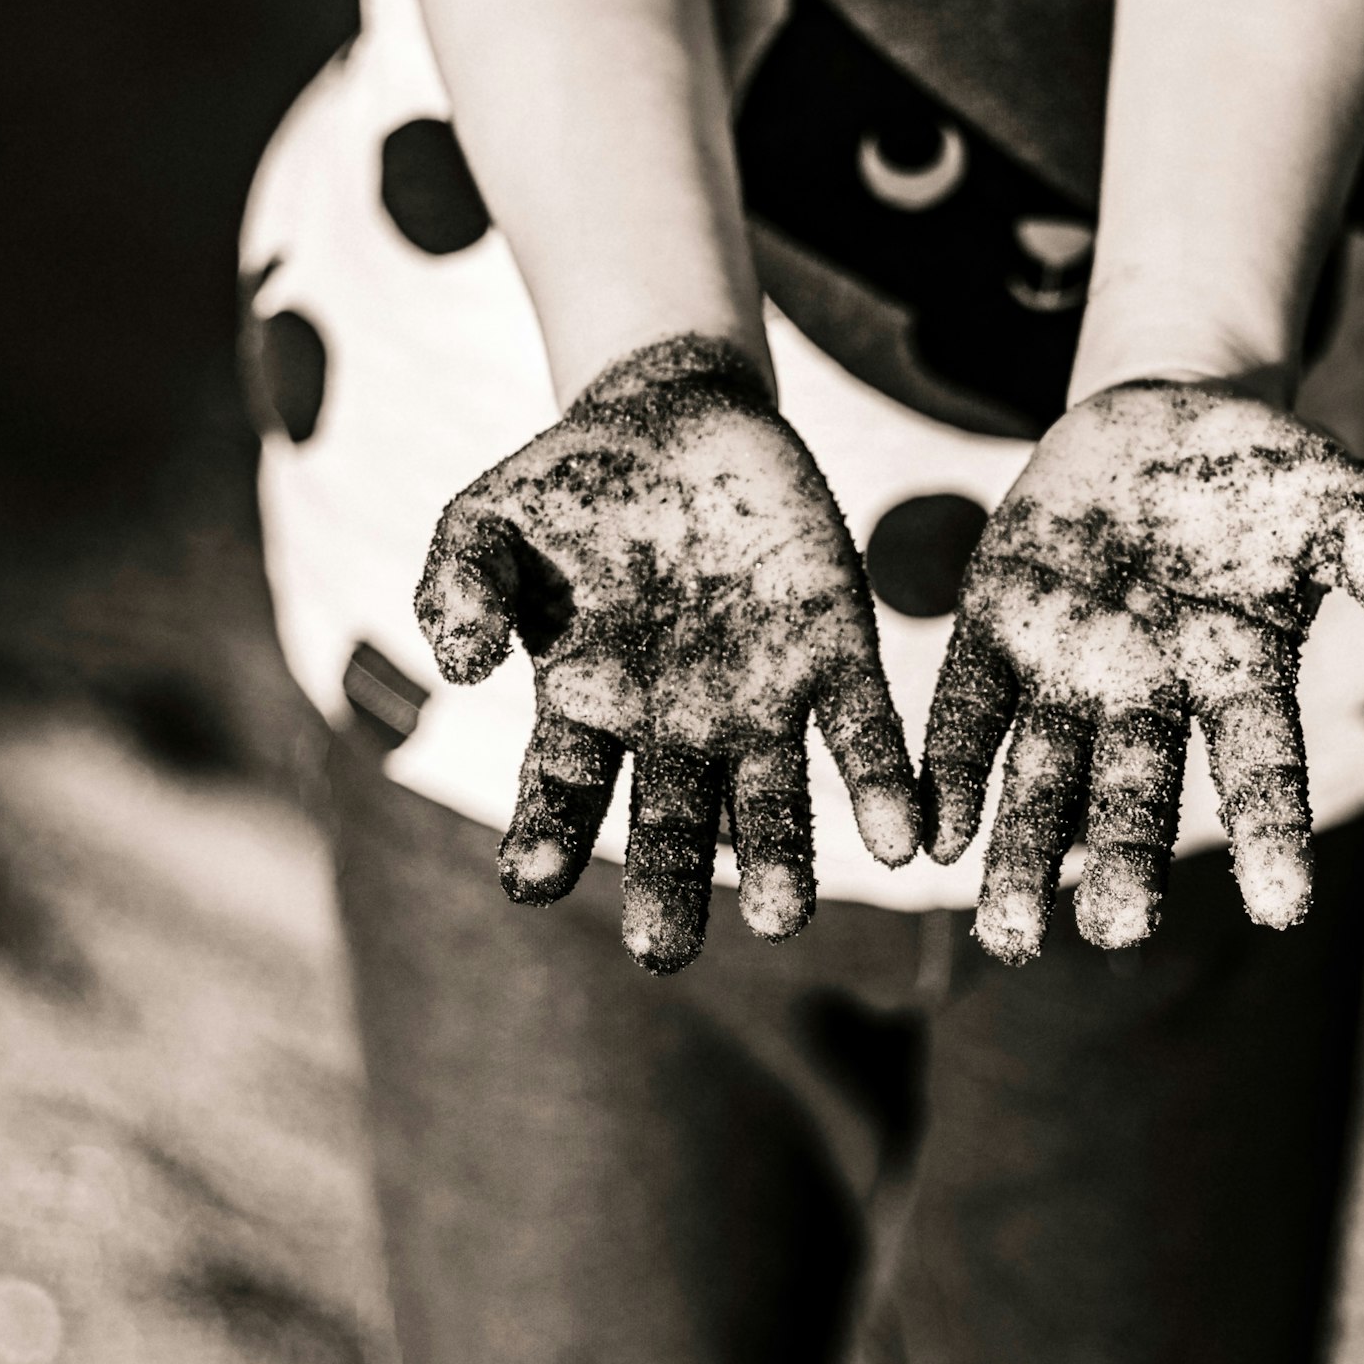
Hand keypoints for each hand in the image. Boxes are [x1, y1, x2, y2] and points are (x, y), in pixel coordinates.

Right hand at [416, 335, 920, 971]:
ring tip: (781, 919)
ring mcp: (758, 694)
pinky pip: (865, 731)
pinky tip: (903, 843)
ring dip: (778, 858)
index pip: (561, 789)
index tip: (530, 881)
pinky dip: (883, 788)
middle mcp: (675, 723)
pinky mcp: (835, 649)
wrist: (676, 411)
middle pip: (671, 823)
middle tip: (664, 952)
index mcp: (587, 703)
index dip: (545, 834)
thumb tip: (461, 668)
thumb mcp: (488, 519)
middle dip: (668, 885)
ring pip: (771, 798)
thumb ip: (460, 585)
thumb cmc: (570, 485)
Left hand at [916, 380, 1363, 963]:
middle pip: (1135, 792)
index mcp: (1240, 672)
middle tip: (1113, 934)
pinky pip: (969, 708)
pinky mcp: (998, 629)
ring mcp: (1069, 668)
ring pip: (1043, 777)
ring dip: (1023, 855)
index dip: (1272, 834)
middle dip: (1122, 862)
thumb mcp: (1340, 501)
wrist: (1162, 422)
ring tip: (1008, 941)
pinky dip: (951, 770)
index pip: (1261, 765)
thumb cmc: (1268, 479)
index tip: (1286, 911)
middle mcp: (1151, 693)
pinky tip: (932, 837)